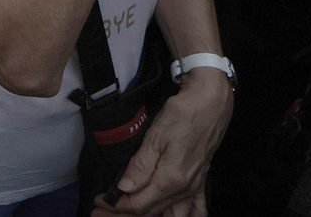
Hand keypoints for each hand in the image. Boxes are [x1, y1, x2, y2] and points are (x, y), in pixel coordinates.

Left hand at [95, 69, 230, 215]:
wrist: (210, 105)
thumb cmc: (182, 115)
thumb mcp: (155, 137)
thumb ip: (140, 166)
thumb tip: (124, 189)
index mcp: (171, 180)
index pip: (139, 204)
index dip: (116, 206)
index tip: (100, 201)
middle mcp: (185, 190)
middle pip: (152, 212)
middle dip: (125, 213)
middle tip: (103, 210)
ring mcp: (195, 188)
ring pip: (172, 216)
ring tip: (128, 214)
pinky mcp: (200, 183)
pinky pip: (196, 211)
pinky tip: (171, 216)